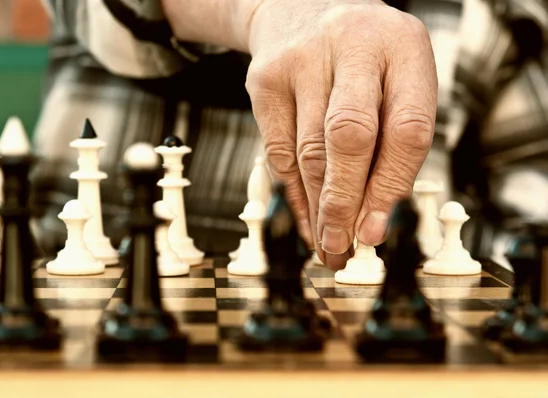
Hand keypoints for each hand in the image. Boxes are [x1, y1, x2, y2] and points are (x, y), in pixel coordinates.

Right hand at [245, 0, 436, 267]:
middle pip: (349, 138)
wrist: (300, 10)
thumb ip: (396, 142)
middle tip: (342, 248)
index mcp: (403, 48)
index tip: (375, 231)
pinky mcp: (265, 79)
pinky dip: (292, 192)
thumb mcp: (397, 81)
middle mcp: (352, 46)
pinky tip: (305, 217)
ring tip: (326, 242)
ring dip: (317, 207)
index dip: (390, 188)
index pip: (406, 129)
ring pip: (308, 152)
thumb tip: (371, 220)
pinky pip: (278, 150)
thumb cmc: (362, 58)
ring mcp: (302, 60)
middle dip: (344, 203)